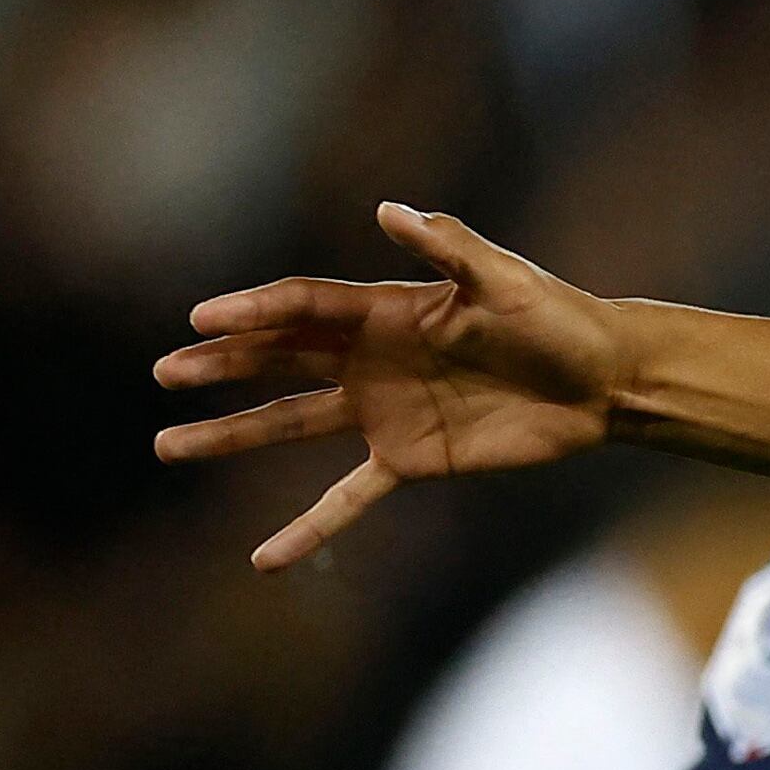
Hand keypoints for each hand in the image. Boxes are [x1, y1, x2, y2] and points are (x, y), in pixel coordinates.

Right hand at [154, 205, 640, 570]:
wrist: (603, 381)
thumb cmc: (557, 317)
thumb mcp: (504, 279)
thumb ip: (446, 247)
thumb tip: (390, 210)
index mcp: (384, 311)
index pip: (301, 308)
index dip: (252, 312)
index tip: (201, 320)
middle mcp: (370, 360)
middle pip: (277, 361)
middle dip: (219, 365)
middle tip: (166, 372)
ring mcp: (383, 412)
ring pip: (289, 425)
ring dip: (230, 435)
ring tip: (167, 445)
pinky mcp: (409, 460)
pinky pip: (346, 498)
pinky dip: (308, 527)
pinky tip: (265, 560)